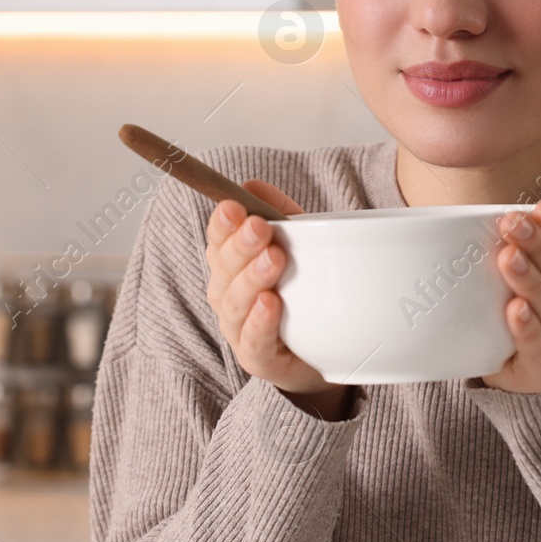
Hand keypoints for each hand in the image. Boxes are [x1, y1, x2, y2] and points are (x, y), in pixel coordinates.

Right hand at [204, 180, 352, 419]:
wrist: (322, 354)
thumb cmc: (304, 294)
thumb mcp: (301, 246)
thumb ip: (282, 215)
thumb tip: (252, 182)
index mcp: (232, 266)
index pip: (218, 241)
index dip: (223, 224)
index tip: (234, 206)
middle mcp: (228, 295)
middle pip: (223, 268)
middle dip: (240, 246)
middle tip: (260, 227)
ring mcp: (240, 329)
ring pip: (235, 302)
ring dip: (252, 278)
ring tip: (274, 259)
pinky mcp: (259, 359)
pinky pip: (253, 341)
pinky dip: (259, 322)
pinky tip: (270, 304)